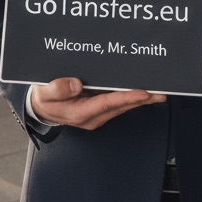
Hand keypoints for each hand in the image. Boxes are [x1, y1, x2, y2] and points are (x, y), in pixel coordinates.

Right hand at [30, 77, 164, 130]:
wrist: (40, 109)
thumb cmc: (44, 100)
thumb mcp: (45, 93)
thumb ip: (58, 89)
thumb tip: (76, 84)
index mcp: (80, 113)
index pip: (108, 104)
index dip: (127, 97)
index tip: (143, 92)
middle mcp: (92, 117)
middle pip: (121, 107)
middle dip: (142, 100)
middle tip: (160, 93)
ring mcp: (96, 114)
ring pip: (122, 106)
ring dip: (140, 100)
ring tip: (157, 92)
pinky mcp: (98, 109)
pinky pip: (117, 103)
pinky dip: (129, 97)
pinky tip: (139, 92)